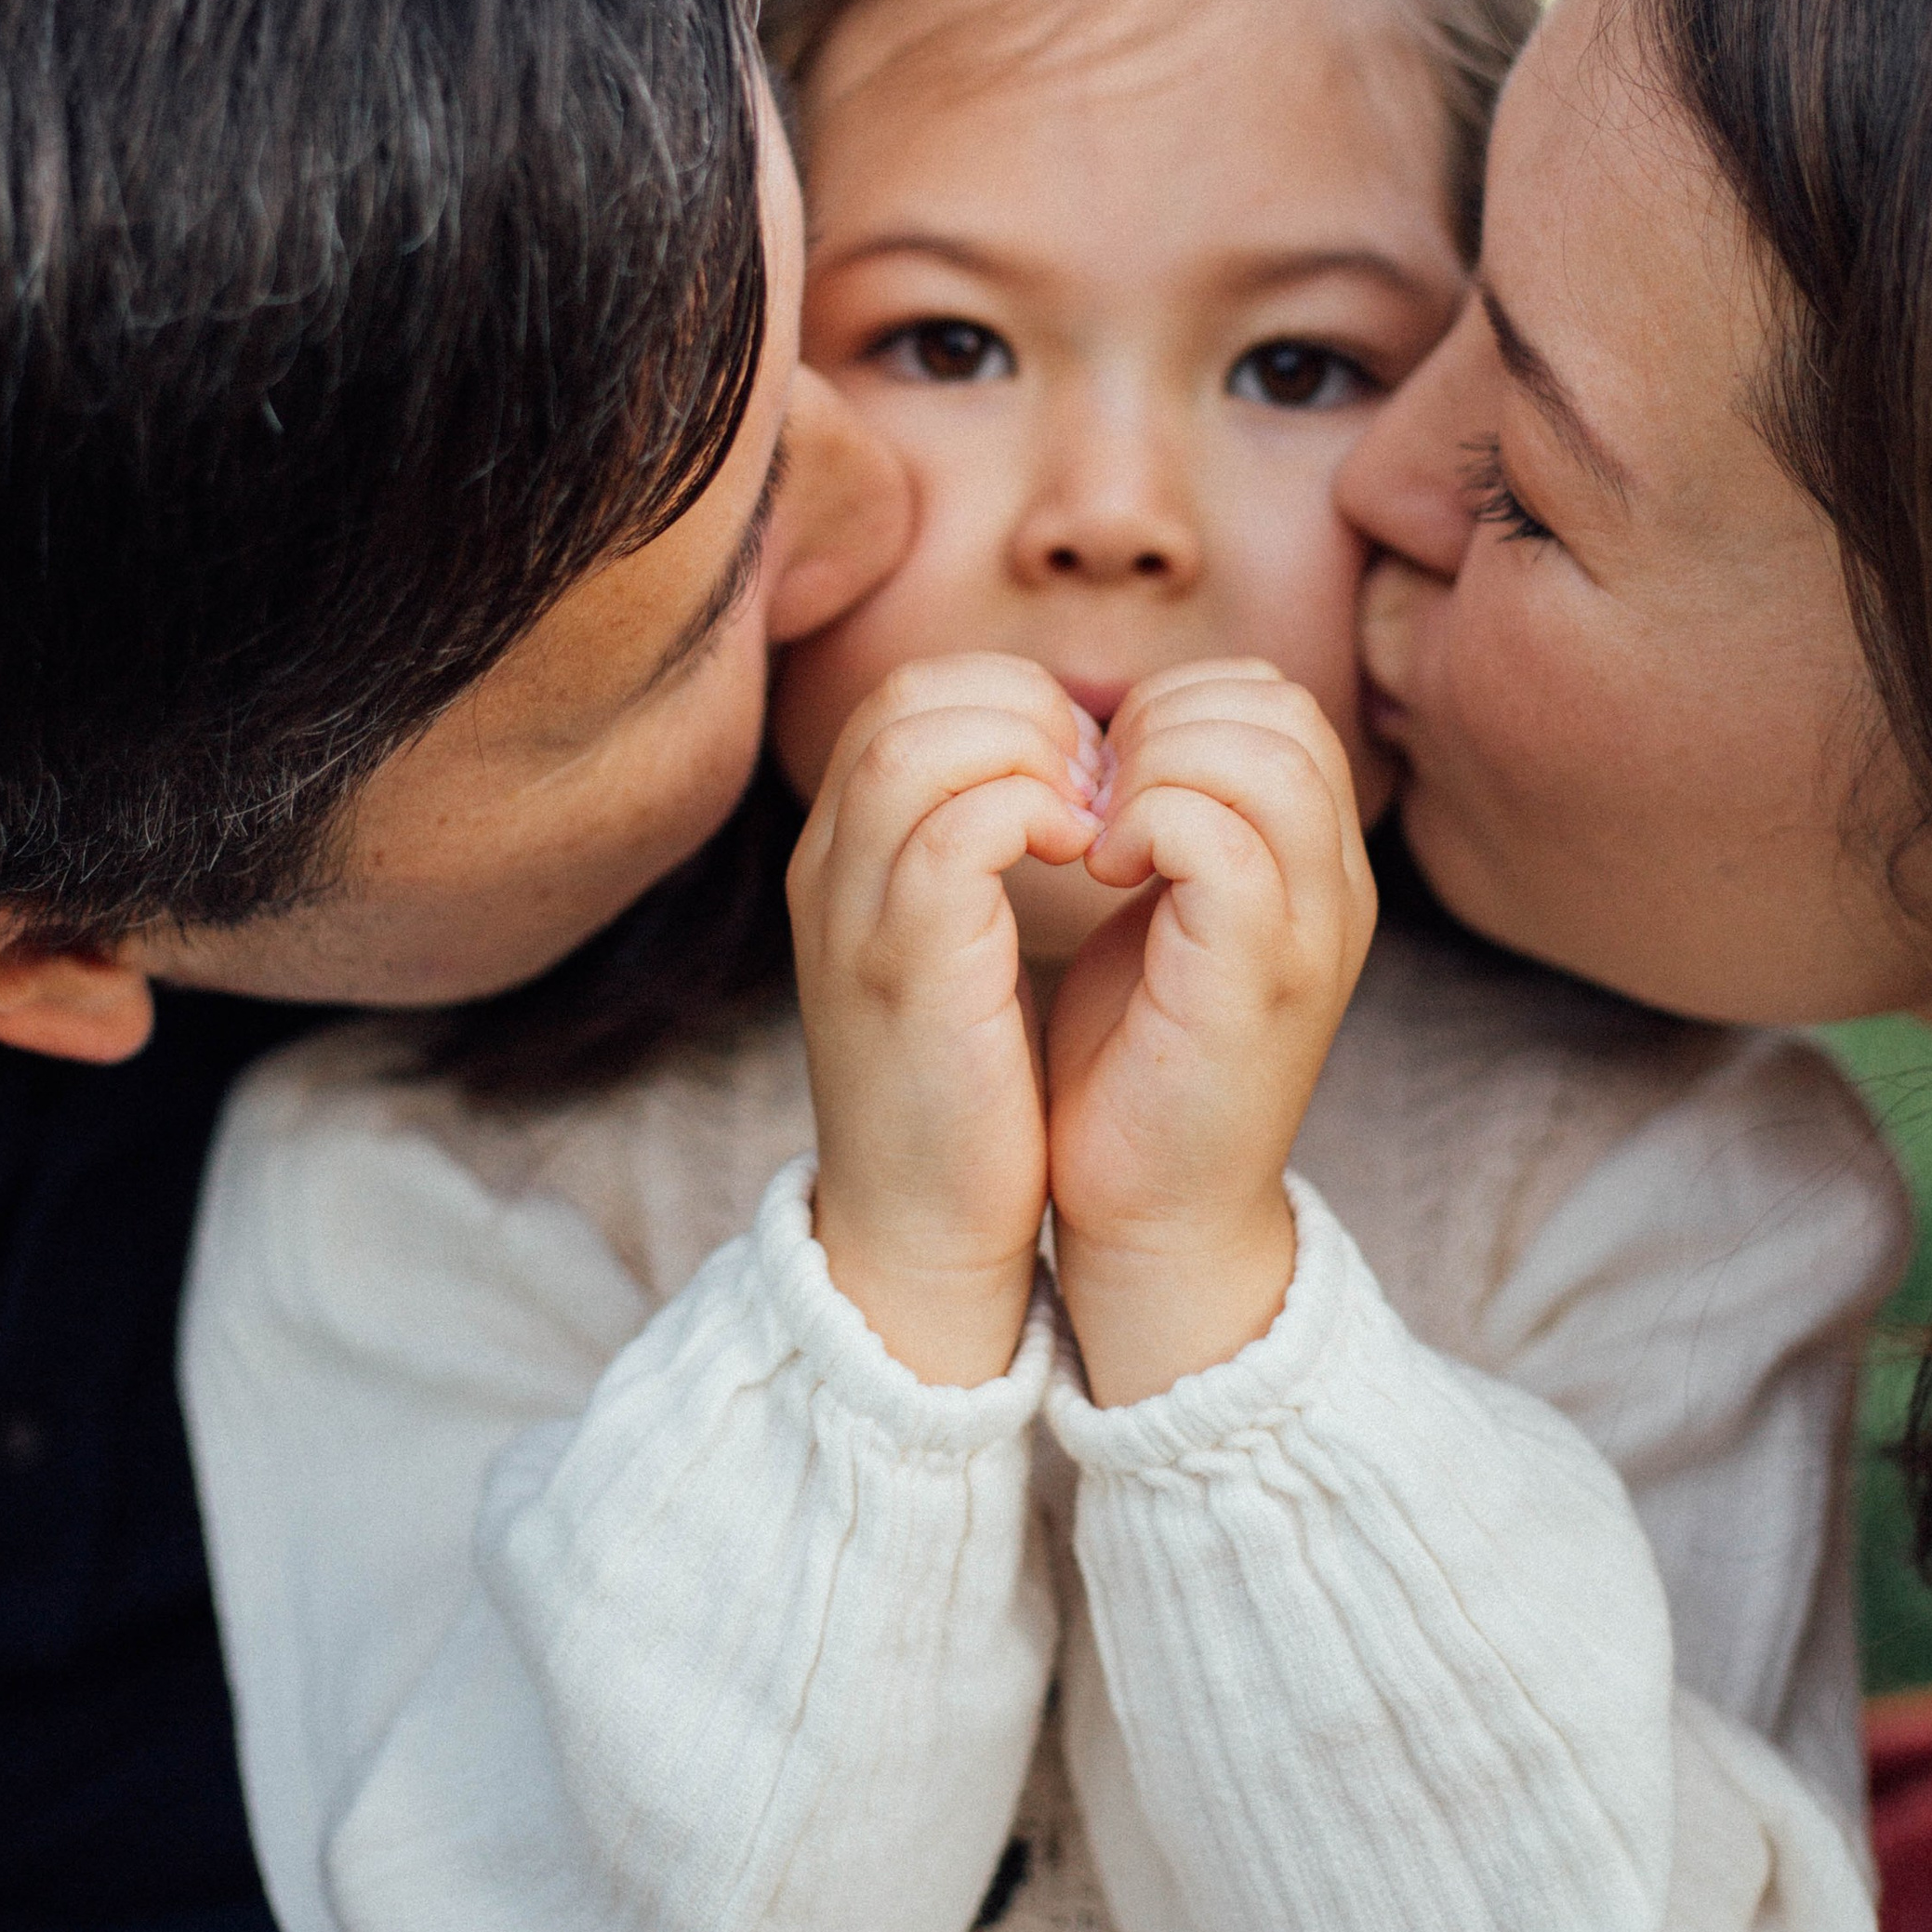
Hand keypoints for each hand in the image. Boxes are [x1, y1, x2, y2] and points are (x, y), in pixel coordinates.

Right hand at [790, 655, 1104, 1384]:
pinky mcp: (904, 969)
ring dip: (1032, 755)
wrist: (923, 1235)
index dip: (1011, 700)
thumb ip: (973, 847)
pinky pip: (955, 830)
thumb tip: (1068, 762)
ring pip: (920, 742)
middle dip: (1026, 713)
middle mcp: (831, 868)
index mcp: (845, 854)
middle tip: (1100, 786)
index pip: (909, 696)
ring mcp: (855, 914)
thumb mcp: (953, 946)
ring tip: (1095, 817)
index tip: (1085, 769)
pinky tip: (1086, 858)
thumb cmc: (966, 1091)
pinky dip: (1032, 816)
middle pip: (908, 698)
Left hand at [1045, 662, 1375, 1405]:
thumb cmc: (1131, 1064)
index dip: (1176, 707)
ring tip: (1095, 833)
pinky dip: (1146, 825)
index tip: (1103, 780)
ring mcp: (1307, 932)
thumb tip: (1120, 732)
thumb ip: (1173, 822)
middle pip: (1279, 712)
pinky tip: (1098, 871)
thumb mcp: (1164, 915)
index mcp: (1315, 864)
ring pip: (1260, 756)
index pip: (1276, 705)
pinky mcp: (1256, 980)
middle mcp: (1335, 888)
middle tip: (1094, 802)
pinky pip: (1221, 838)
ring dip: (1153, 768)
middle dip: (1162, 724)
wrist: (1150, 1219)